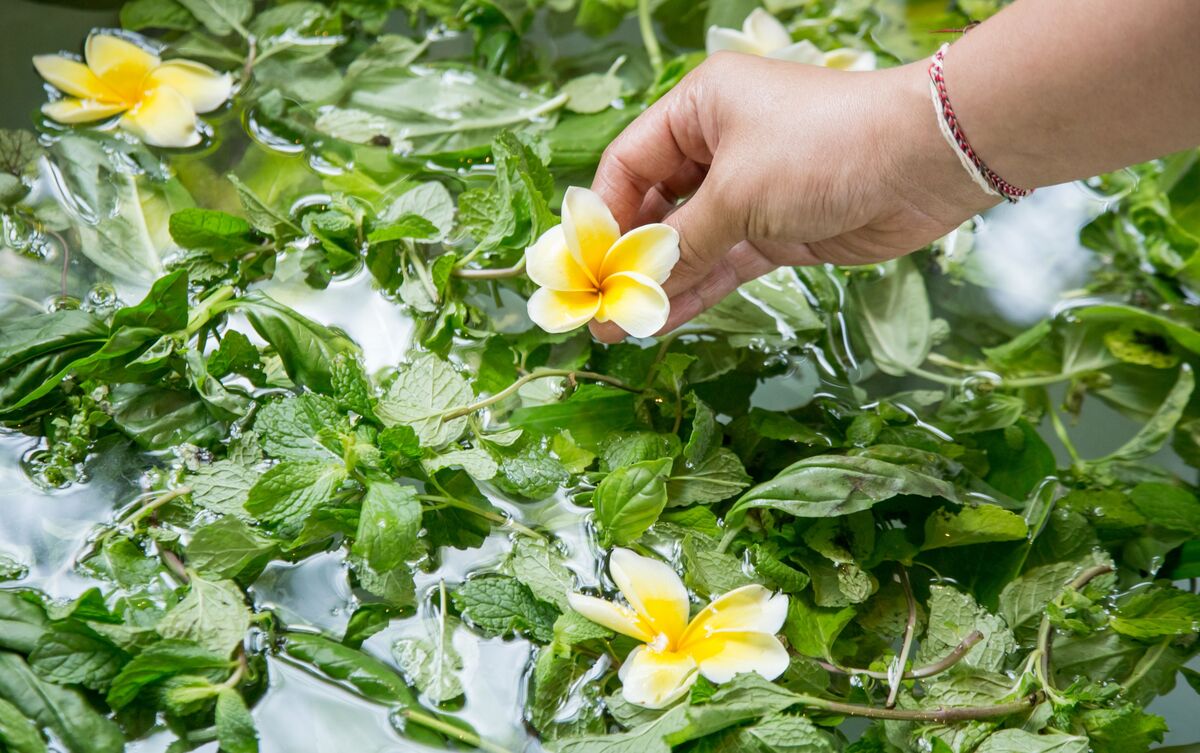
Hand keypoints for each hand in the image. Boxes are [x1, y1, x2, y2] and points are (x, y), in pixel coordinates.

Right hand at [588, 52, 996, 342]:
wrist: (925, 160)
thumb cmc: (821, 149)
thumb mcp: (737, 192)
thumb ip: (681, 243)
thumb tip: (631, 286)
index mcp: (699, 109)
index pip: (629, 164)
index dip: (603, 217)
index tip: (582, 268)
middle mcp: (719, 145)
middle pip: (655, 206)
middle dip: (628, 259)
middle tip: (595, 307)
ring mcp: (750, 191)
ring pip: (689, 243)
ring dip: (658, 285)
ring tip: (616, 329)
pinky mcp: (778, 231)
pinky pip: (723, 264)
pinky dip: (695, 292)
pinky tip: (661, 322)